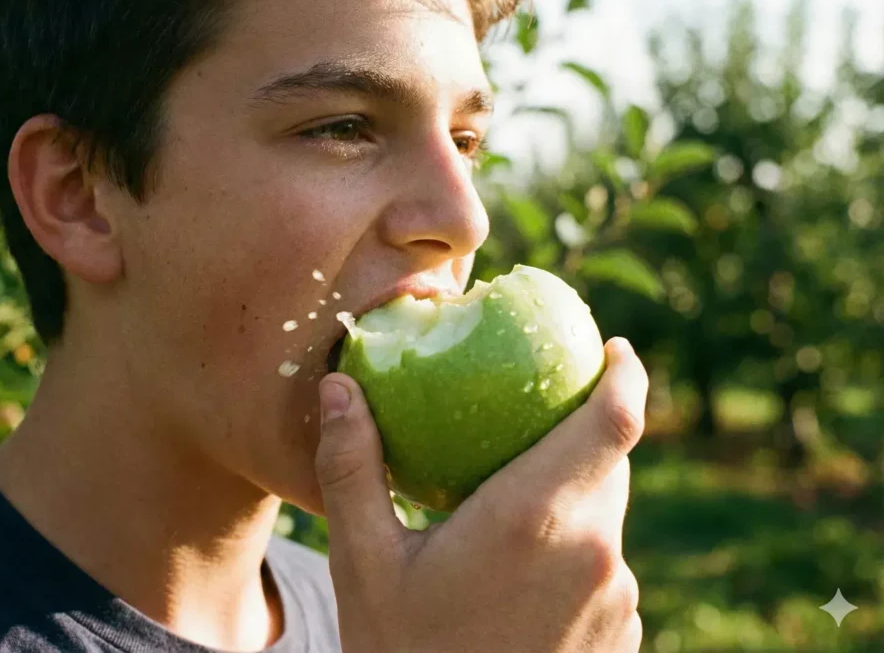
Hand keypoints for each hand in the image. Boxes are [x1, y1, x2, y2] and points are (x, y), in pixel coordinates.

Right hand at [315, 337, 647, 652]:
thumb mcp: (365, 562)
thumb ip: (355, 467)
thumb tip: (343, 386)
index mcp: (537, 518)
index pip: (615, 420)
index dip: (626, 372)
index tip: (613, 345)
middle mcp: (594, 553)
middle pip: (610, 461)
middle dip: (579, 429)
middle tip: (531, 413)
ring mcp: (615, 598)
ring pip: (605, 515)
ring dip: (569, 494)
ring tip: (508, 501)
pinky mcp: (621, 634)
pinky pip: (604, 563)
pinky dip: (573, 545)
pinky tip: (518, 568)